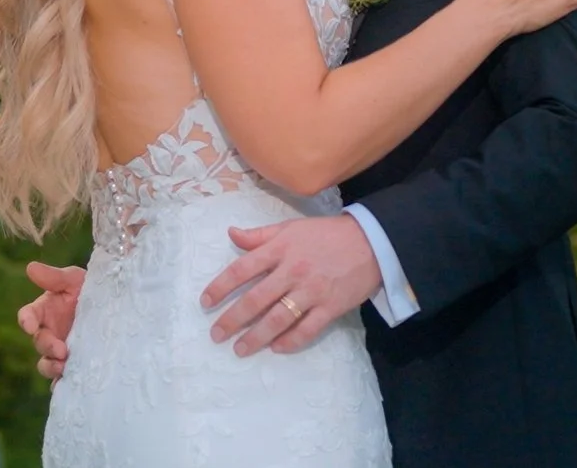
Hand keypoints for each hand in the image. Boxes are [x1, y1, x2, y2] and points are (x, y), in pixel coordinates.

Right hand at [16, 261, 83, 379]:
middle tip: (61, 350)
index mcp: (44, 311)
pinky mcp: (72, 365)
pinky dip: (61, 384)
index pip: (28, 316)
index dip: (27, 320)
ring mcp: (60, 350)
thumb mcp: (74, 279)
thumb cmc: (89, 289)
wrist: (115, 307)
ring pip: (46, 364)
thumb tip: (30, 267)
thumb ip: (54, 277)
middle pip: (39, 342)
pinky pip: (62, 379)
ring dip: (51, 367)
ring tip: (63, 367)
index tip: (30, 325)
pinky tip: (69, 385)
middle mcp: (49, 332)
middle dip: (47, 347)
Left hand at [201, 215, 382, 355]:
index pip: (242, 269)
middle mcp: (292, 271)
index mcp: (280, 249)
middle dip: (232, 320)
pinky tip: (276, 348)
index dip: (220, 287)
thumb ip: (260, 235)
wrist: (371, 242)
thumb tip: (230, 234)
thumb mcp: (291, 227)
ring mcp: (312, 291)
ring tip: (239, 349)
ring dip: (256, 337)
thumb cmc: (326, 234)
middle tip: (216, 335)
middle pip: (256, 300)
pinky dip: (290, 341)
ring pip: (278, 319)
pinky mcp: (330, 308)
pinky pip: (307, 330)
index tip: (205, 302)